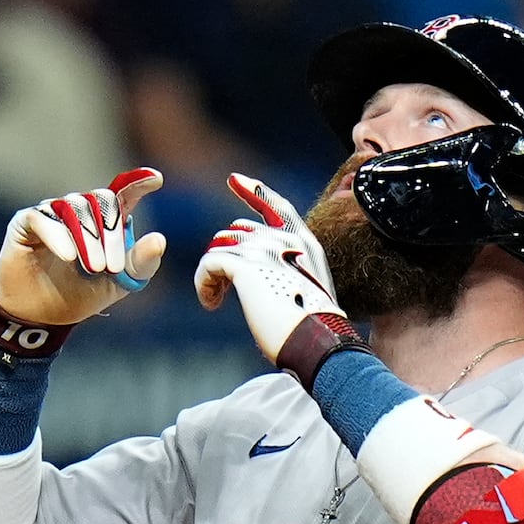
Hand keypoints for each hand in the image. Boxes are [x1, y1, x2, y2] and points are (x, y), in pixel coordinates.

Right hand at [0, 168, 165, 323]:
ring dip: (88, 238)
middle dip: (111, 232)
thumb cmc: (82, 295)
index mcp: (105, 220)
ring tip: (94, 268)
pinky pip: (42, 217)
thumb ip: (141, 262)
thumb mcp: (119, 282)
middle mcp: (79, 210)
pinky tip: (68, 257)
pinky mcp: (24, 222)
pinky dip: (58, 236)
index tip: (157, 179)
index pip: (124, 192)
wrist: (44, 317)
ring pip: (74, 207)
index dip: (139, 182)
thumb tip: (160, 239)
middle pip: (102, 199)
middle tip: (111, 268)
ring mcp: (51, 213)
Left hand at [195, 174, 342, 363]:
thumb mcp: (306, 291)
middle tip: (223, 289)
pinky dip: (204, 284)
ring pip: (220, 246)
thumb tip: (258, 278)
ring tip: (216, 298)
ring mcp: (266, 248)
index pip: (277, 206)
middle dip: (226, 256)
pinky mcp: (245, 265)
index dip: (255, 191)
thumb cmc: (314, 330)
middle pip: (238, 231)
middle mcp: (286, 239)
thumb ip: (288, 273)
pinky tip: (211, 303)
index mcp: (304, 243)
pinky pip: (209, 263)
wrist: (319, 343)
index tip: (234, 180)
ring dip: (213, 273)